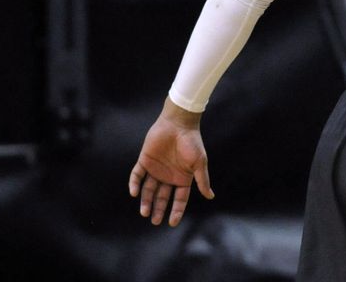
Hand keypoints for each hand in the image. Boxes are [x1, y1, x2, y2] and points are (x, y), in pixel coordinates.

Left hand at [128, 99, 214, 226]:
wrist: (178, 123)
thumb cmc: (192, 142)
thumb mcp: (199, 162)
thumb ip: (202, 180)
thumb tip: (211, 196)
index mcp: (182, 178)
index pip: (179, 198)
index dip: (176, 210)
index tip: (172, 223)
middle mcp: (168, 176)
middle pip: (162, 197)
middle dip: (158, 209)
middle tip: (154, 221)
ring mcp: (155, 169)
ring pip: (148, 189)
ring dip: (146, 201)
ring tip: (144, 212)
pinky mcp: (144, 161)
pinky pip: (137, 175)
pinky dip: (135, 184)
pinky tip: (134, 193)